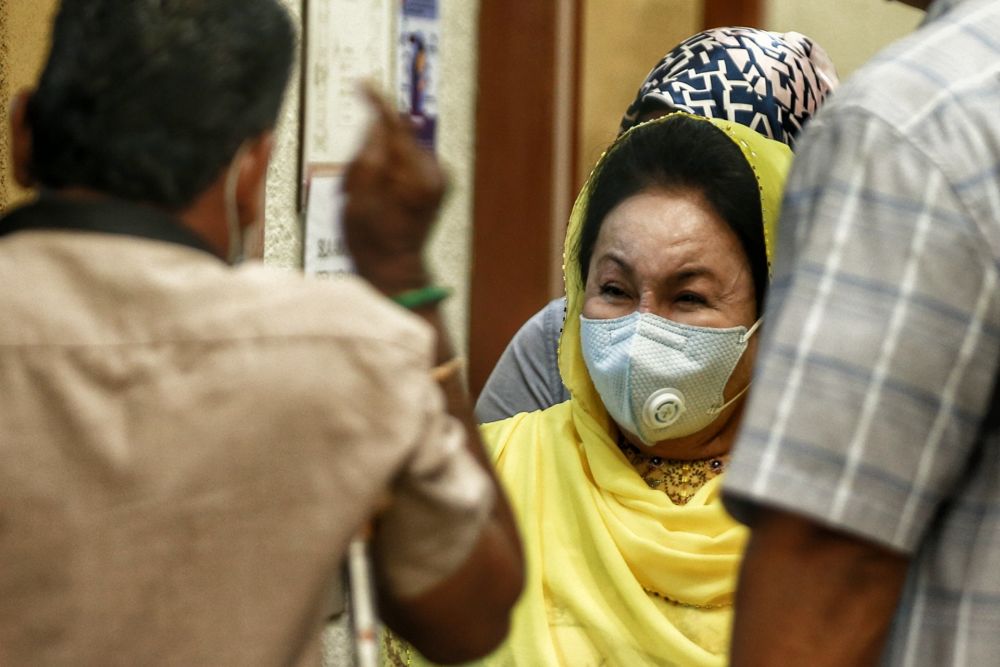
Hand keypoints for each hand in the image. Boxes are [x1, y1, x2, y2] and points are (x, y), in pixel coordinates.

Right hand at [342, 85, 445, 294]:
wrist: (394, 268)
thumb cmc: (373, 240)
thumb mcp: (356, 196)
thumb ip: (367, 155)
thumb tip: (376, 126)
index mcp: (416, 177)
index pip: (396, 126)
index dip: (377, 103)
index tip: (365, 84)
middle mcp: (435, 174)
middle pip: (395, 138)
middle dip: (371, 150)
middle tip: (355, 184)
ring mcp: (440, 179)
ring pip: (400, 149)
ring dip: (379, 163)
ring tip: (366, 195)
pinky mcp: (438, 183)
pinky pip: (407, 162)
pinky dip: (390, 171)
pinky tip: (380, 195)